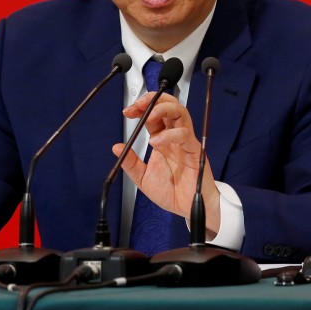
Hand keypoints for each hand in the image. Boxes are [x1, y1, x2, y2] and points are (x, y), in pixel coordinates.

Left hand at [115, 92, 221, 236]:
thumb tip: (116, 148)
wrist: (187, 209)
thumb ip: (131, 163)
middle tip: (138, 105)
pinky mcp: (194, 151)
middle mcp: (174, 137)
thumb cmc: (171, 192)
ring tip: (149, 116)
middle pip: (169, 106)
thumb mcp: (143, 178)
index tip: (128, 111)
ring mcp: (185, 142)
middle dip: (153, 100)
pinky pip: (185, 135)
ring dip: (164, 109)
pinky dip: (170, 135)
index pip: (153, 115)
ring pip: (180, 113)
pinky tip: (157, 142)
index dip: (141, 108)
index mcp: (162, 140)